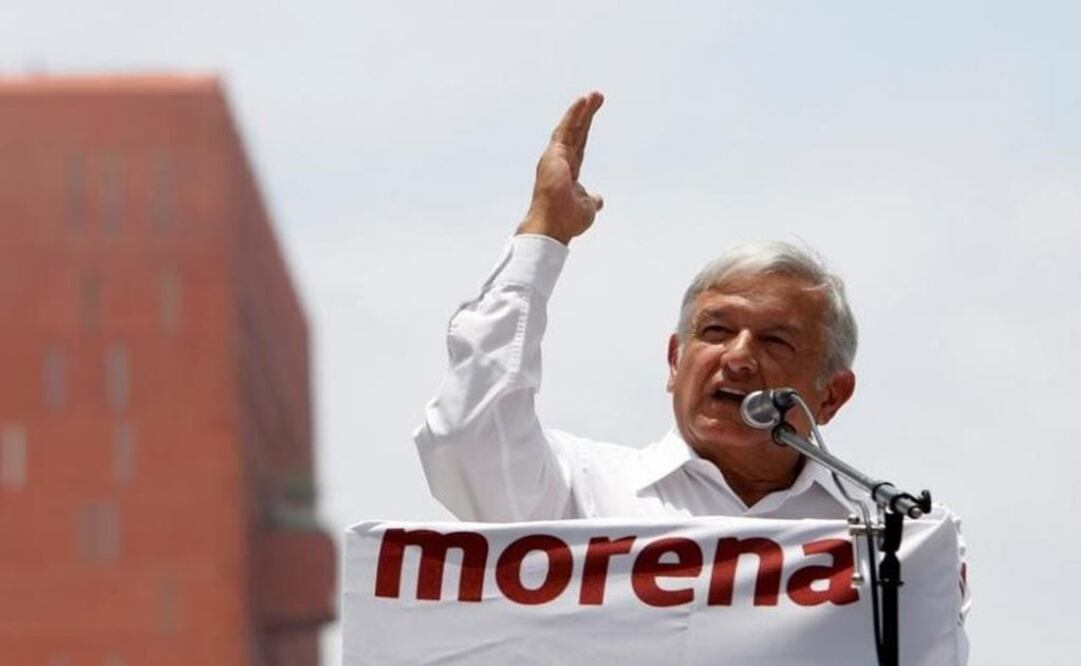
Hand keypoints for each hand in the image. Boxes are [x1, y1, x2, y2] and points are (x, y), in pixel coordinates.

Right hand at [517, 91, 604, 244]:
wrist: (553, 225)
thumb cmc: (567, 220)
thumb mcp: (588, 207)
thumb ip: (592, 199)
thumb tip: (599, 199)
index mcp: (567, 173)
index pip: (579, 146)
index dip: (586, 130)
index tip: (592, 114)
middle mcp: (559, 163)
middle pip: (576, 133)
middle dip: (586, 115)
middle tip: (597, 96)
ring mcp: (554, 157)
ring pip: (570, 128)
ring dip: (582, 111)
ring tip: (594, 95)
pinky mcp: (553, 154)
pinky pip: (565, 129)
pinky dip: (574, 115)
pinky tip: (583, 101)